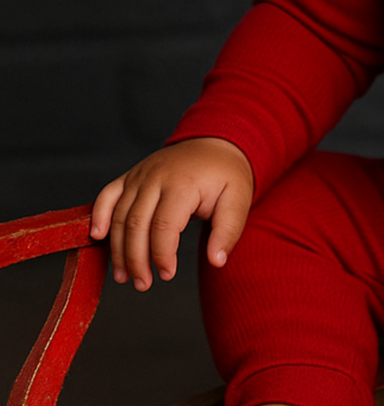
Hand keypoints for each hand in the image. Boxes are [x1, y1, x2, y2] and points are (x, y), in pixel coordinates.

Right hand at [90, 137, 253, 291]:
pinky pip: (106, 195)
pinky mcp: (130, 176)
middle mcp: (156, 177)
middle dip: (136, 260)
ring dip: (118, 250)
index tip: (168, 274)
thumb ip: (229, 231)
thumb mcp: (239, 199)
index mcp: (183, 183)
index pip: (164, 225)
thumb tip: (217, 261)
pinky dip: (98, 215)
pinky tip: (97, 237)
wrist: (215, 144)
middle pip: (136, 224)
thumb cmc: (226, 175)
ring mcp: (140, 175)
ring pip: (119, 216)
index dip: (161, 254)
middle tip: (143, 284)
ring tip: (125, 276)